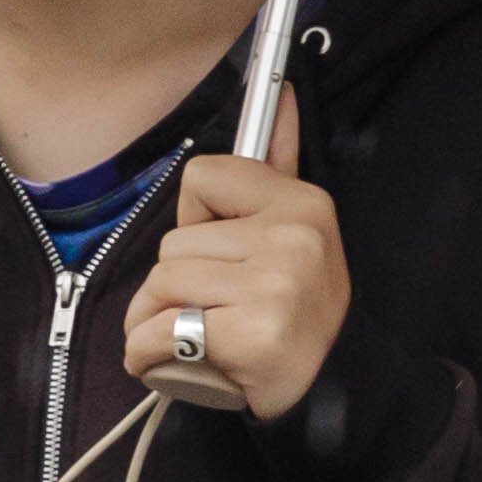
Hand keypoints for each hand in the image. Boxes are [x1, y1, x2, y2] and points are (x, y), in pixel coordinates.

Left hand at [121, 148, 347, 418]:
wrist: (332, 390)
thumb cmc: (296, 309)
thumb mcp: (296, 232)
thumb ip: (275, 165)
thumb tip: (278, 91)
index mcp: (301, 203)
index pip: (201, 176)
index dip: (198, 219)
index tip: (225, 252)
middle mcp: (293, 238)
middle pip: (173, 242)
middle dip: (175, 284)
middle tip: (215, 312)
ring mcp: (276, 286)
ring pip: (161, 284)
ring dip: (158, 320)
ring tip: (196, 339)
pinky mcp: (253, 336)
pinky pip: (159, 331)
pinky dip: (148, 354)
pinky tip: (176, 364)